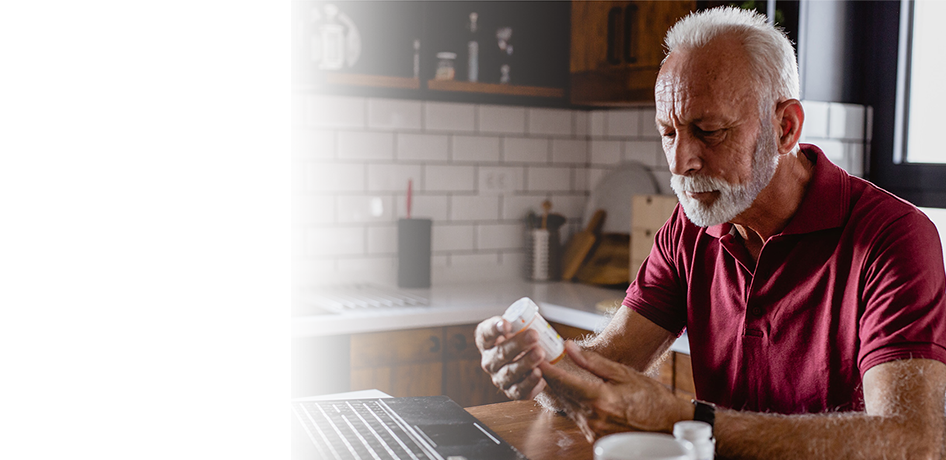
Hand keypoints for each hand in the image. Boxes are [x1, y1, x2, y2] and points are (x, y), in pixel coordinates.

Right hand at [474, 316, 547, 399]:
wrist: (528, 364)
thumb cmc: (520, 342)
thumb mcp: (515, 328)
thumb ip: (518, 321)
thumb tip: (527, 322)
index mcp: (487, 342)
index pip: (485, 334)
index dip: (494, 328)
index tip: (507, 323)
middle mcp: (490, 361)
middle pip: (500, 353)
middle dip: (518, 344)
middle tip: (534, 335)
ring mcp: (499, 378)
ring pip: (509, 373)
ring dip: (525, 363)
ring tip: (540, 353)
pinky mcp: (512, 392)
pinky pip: (519, 391)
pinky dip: (530, 383)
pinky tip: (540, 374)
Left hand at [540, 341, 691, 441]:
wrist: (670, 425)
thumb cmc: (652, 398)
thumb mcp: (624, 374)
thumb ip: (593, 362)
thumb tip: (568, 347)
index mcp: (600, 400)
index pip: (563, 382)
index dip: (546, 368)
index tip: (535, 356)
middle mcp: (593, 418)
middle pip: (561, 395)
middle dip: (549, 377)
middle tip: (539, 360)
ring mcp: (593, 431)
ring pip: (567, 406)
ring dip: (560, 390)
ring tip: (551, 373)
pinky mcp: (595, 437)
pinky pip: (577, 417)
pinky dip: (572, 403)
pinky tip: (570, 392)